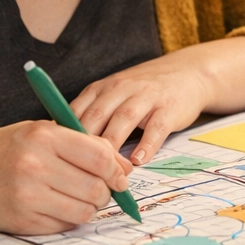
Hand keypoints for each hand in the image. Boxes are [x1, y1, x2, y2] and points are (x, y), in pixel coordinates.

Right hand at [0, 121, 128, 233]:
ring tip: (81, 198)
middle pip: (96, 187)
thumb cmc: (6, 149)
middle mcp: (35, 166)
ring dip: (91, 207)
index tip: (120, 176)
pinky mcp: (23, 220)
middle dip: (107, 192)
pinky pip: (64, 224)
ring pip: (84, 210)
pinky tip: (59, 206)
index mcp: (43, 137)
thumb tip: (124, 168)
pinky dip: (70, 218)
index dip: (117, 169)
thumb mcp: (41, 133)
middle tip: (101, 190)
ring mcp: (28, 196)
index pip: (99, 156)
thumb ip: (82, 145)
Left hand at [68, 50, 215, 165]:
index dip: (65, 136)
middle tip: (78, 172)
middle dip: (85, 144)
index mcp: (102, 88)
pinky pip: (156, 127)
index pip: (76, 111)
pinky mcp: (169, 107)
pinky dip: (146, 145)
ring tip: (106, 172)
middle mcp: (121, 88)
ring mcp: (146, 96)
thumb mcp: (113, 95)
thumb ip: (91, 116)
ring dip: (113, 146)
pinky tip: (138, 161)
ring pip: (123, 119)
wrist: (188, 73)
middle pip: (97, 116)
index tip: (57, 160)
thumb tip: (63, 150)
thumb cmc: (143, 91)